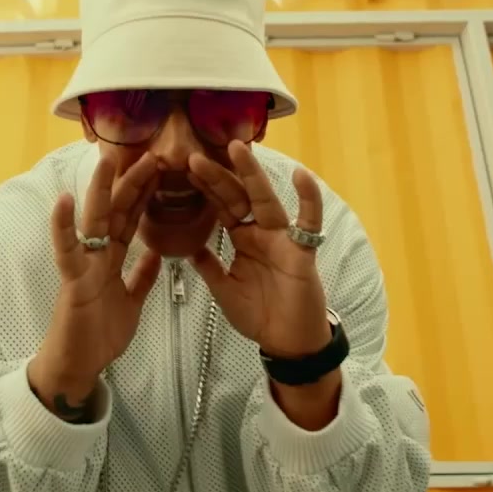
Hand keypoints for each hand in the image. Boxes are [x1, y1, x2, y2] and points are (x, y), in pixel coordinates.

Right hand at [28, 152, 162, 421]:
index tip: (162, 169)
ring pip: (94, 221)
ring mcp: (83, 264)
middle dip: (132, 183)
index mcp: (113, 258)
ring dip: (100, 191)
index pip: (132, 219)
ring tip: (107, 161)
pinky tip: (63, 201)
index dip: (146, 194)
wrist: (79, 365)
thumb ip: (141, 277)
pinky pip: (67, 250)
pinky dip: (63, 226)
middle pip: (117, 212)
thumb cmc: (99, 334)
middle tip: (151, 154)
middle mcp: (98, 255)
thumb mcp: (131, 301)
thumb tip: (156, 255)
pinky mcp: (71, 280)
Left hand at [187, 141, 329, 358]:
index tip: (183, 169)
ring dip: (252, 174)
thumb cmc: (259, 315)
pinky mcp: (302, 251)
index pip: (221, 207)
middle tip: (193, 157)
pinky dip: (309, 199)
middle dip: (217, 177)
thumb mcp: (224, 289)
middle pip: (237, 198)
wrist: (287, 342)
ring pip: (266, 200)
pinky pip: (308, 221)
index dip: (204, 189)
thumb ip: (208, 266)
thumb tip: (187, 248)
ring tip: (237, 149)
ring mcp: (282, 239)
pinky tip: (303, 175)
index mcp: (242, 239)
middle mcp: (261, 233)